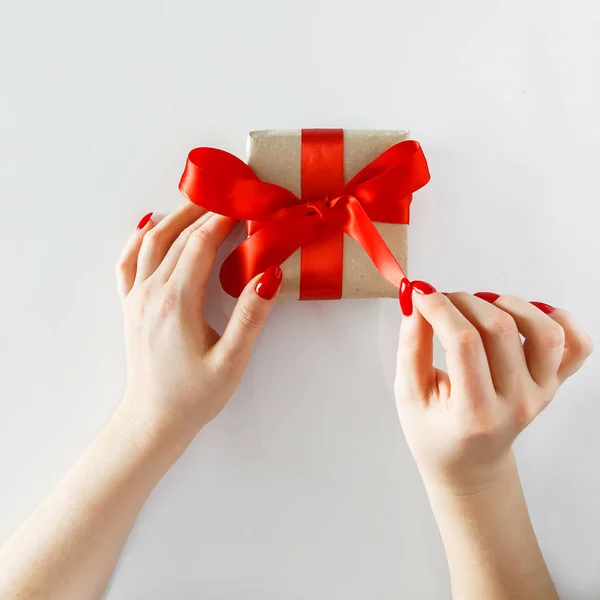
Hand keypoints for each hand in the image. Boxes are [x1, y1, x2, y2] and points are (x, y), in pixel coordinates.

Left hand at [115, 204, 281, 444]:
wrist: (153, 420)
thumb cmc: (194, 396)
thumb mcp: (231, 361)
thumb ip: (250, 317)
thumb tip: (269, 276)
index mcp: (176, 302)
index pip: (200, 244)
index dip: (223, 220)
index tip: (244, 204)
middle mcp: (151, 292)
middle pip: (177, 236)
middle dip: (204, 211)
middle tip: (229, 196)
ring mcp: (136, 297)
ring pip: (152, 242)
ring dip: (176, 217)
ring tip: (199, 203)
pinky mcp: (130, 306)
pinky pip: (128, 261)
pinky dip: (138, 238)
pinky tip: (148, 225)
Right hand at [395, 285, 592, 493]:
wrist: (470, 463)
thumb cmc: (435, 432)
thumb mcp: (409, 395)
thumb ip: (411, 346)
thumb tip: (417, 302)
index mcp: (475, 414)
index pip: (463, 343)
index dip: (439, 308)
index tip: (420, 294)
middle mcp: (516, 403)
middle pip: (501, 329)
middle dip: (464, 300)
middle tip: (441, 301)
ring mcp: (541, 393)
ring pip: (544, 331)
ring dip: (509, 304)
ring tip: (480, 306)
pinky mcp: (554, 384)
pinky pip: (577, 345)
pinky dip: (559, 318)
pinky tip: (526, 314)